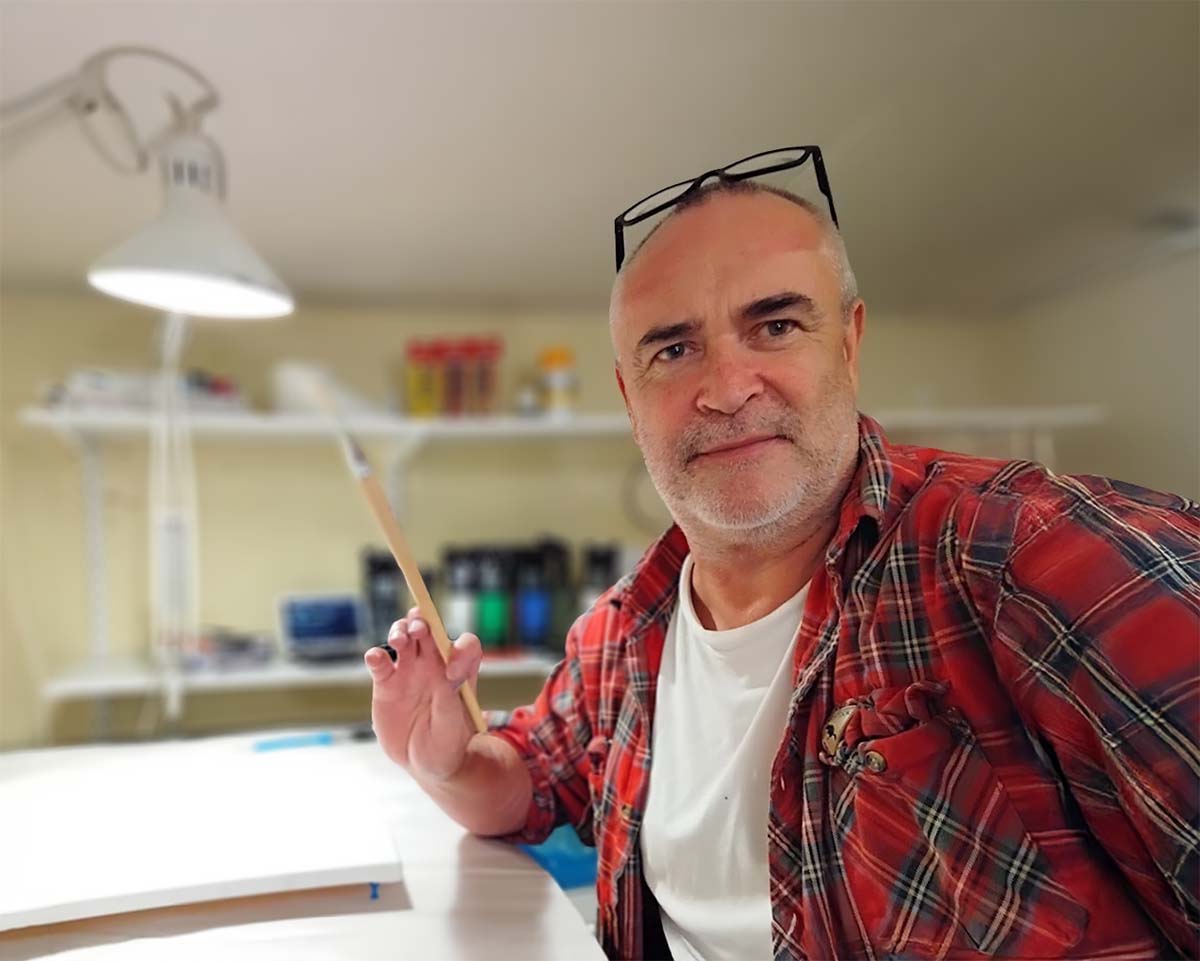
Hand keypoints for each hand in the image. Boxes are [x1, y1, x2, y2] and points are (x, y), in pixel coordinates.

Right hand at [364, 606, 482, 782]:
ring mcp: (409, 672)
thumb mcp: (452, 727)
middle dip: (424, 624)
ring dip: (401, 631)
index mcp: (459, 672)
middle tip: (419, 629)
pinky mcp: (386, 684)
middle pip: (430, 632)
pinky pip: (379, 663)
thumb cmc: (447, 744)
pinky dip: (375, 656)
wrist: (425, 764)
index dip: (461, 650)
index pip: (465, 646)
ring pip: (404, 639)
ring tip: (398, 639)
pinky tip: (376, 658)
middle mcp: (434, 665)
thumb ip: (449, 700)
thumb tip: (448, 674)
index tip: (452, 672)